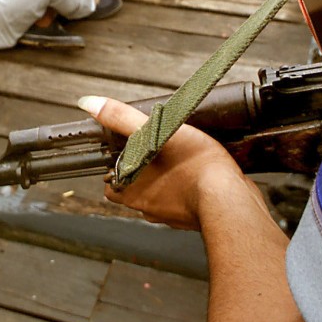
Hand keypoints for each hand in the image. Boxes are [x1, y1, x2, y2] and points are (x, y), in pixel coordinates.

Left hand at [79, 96, 256, 230]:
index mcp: (131, 191)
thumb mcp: (156, 132)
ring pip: (160, 196)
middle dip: (142, 171)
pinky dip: (188, 190)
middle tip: (155, 151)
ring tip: (179, 159)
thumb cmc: (195, 168)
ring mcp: (171, 216)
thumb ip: (122, 118)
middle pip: (134, 188)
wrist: (230, 200)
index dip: (116, 166)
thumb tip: (91, 104)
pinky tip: (199, 174)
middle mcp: (148, 208)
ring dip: (166, 181)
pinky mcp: (194, 217)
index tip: (126, 153)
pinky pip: (184, 202)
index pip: (110, 182)